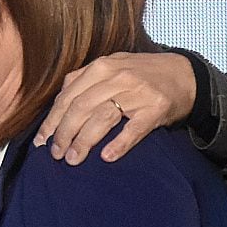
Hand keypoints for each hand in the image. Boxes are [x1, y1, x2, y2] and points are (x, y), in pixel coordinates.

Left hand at [33, 52, 195, 164]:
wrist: (184, 75)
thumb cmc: (142, 74)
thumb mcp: (113, 66)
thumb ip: (86, 79)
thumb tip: (58, 103)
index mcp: (101, 67)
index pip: (68, 96)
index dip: (52, 121)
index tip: (41, 141)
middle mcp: (117, 77)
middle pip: (80, 108)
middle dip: (63, 134)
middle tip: (55, 155)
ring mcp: (137, 93)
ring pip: (101, 118)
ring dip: (84, 141)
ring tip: (73, 159)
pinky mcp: (155, 108)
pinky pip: (133, 129)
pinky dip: (118, 144)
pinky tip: (106, 157)